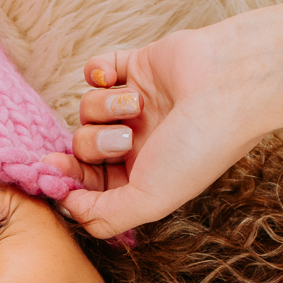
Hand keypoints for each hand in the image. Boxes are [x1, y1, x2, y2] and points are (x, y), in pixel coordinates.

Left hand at [44, 25, 282, 239]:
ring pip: (86, 109)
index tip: (54, 174)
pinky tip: (115, 77)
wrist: (228, 86)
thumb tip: (67, 208)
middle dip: (92, 144)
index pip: (90, 185)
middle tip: (121, 139)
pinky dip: (98, 71)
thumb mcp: (150, 199)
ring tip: (137, 103)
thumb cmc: (197, 147)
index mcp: (144, 177)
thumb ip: (105, 215)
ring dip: (103, 106)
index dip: (69, 181)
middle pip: (83, 148)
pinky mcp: (136, 66)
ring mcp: (136, 104)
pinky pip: (95, 69)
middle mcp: (139, 143)